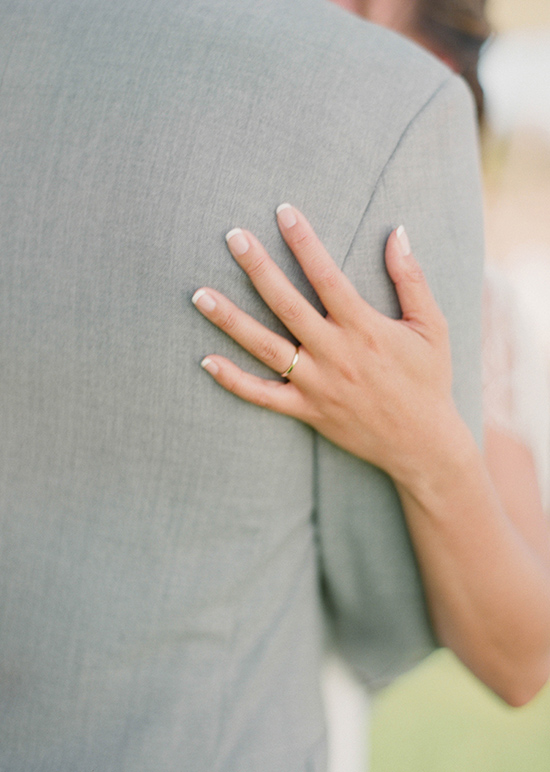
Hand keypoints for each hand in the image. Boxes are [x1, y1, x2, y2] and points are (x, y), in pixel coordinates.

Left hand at [192, 204, 461, 485]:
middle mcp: (334, 354)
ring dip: (230, 320)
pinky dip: (233, 380)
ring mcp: (316, 384)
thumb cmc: (428, 380)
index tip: (283, 212)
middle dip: (258, 267)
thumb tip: (398, 232)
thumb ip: (412, 279)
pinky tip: (206, 360)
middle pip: (286, 304)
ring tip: (199, 294)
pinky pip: (262, 395)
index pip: (326, 276)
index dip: (304, 241)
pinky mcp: (306, 411)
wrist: (422, 445)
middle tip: (232, 236)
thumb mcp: (432, 327)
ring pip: (264, 347)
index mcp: (364, 328)